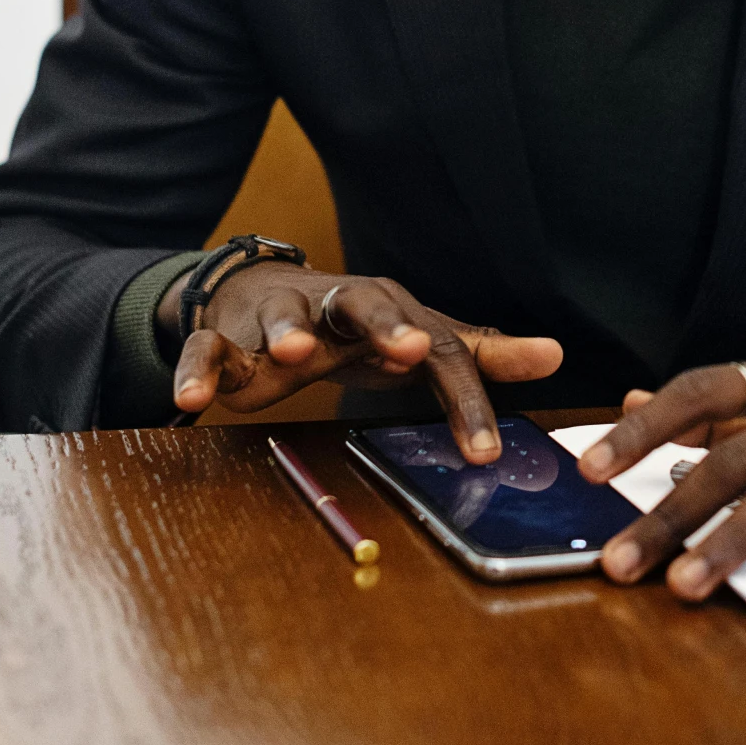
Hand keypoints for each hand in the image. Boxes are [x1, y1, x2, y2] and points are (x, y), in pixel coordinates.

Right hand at [159, 264, 562, 461]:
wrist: (257, 294)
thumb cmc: (351, 328)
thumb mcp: (415, 339)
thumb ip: (478, 353)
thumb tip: (554, 354)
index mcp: (392, 310)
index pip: (442, 350)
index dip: (465, 398)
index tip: (483, 450)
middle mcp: (338, 306)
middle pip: (367, 304)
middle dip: (390, 326)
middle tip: (413, 348)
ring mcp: (280, 319)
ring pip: (285, 317)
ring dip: (290, 332)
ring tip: (294, 355)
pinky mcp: (227, 340)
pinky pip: (210, 351)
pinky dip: (199, 370)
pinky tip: (192, 399)